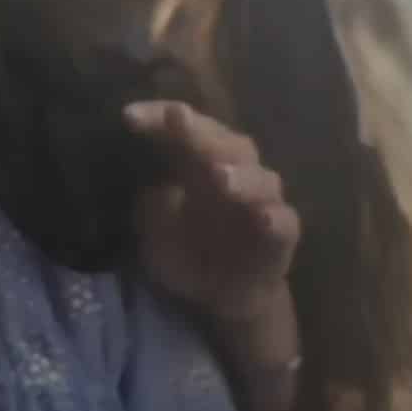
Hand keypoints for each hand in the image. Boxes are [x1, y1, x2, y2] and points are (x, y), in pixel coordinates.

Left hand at [124, 100, 300, 321]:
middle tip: (177, 118)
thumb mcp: (152, 226)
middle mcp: (233, 173)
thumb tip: (145, 185)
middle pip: (223, 142)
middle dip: (199, 130)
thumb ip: (148, 202)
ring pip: (259, 179)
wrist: (219, 295)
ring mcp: (261, 202)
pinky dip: (273, 218)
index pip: (181, 128)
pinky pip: (282, 223)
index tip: (128, 115)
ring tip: (217, 175)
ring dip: (239, 175)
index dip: (157, 116)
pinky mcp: (281, 236)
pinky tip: (262, 217)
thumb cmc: (185, 247)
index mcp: (198, 163)